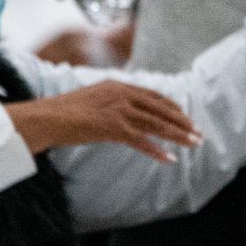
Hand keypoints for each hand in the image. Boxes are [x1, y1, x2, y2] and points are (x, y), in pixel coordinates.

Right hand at [5, 80, 201, 163]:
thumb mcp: (93, 98)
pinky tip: (169, 159)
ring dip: (178, 136)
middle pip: (161, 110)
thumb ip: (112, 101)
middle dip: (182, 122)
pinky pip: (141, 141)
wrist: (47, 117)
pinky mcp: (113, 128)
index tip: (185, 117)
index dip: (172, 107)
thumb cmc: (65, 111)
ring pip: (156, 125)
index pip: (154, 96)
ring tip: (194, 144)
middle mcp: (122, 95)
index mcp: (118, 86)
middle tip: (198, 133)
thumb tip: (126, 111)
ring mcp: (119, 111)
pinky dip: (157, 151)